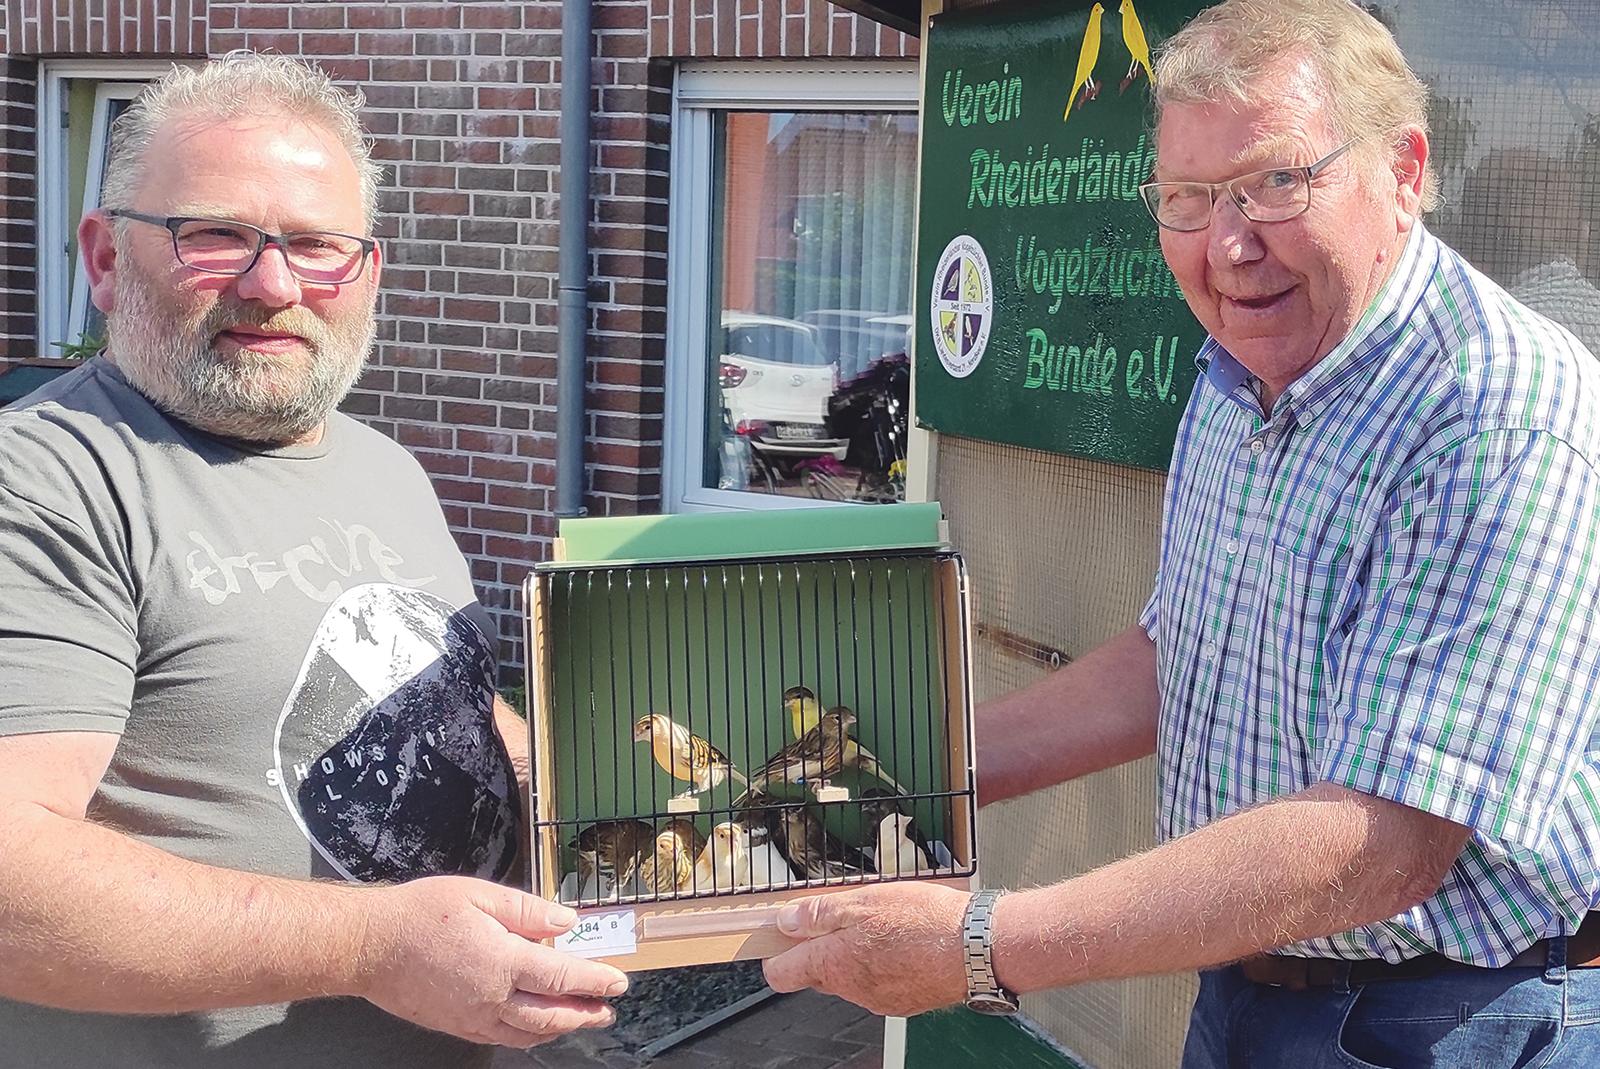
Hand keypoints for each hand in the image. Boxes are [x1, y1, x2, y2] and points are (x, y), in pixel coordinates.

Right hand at [356, 875, 628, 1047]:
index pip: (564, 978)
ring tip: (582, 1019)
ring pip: (529, 1034)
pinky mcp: (457, 1025)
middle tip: (608, 1009)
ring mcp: (474, 1017)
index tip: (618, 981)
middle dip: (586, 1012)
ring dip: (561, 1029)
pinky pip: (503, 1038)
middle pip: (552, 1016)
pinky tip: (536, 1028)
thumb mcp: (480, 895)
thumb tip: (565, 922)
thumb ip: (527, 911)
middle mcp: (492, 997)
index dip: (596, 981)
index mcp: (503, 961)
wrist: (370, 947)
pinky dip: (528, 1036)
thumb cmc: (420, 915)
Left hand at [762, 883, 970, 1016]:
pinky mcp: (903, 1001)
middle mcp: (851, 989)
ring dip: (856, 952)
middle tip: (843, 914)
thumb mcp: (863, 901)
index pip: (781, 974)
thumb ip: (819, 914)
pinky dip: (883, 963)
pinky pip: (879, 982)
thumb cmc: (924, 922)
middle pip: (817, 972)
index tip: (782, 933)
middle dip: (822, 946)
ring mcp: (878, 999)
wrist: (977, 948)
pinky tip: (903, 940)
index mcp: (833, 964)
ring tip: (883, 923)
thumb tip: (786, 921)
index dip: (776, 953)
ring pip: (851, 976)